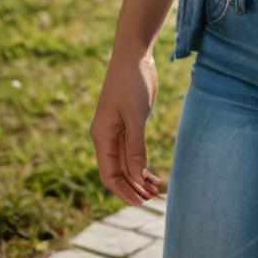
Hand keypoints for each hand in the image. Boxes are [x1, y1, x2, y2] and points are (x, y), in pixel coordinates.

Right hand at [89, 54, 162, 207]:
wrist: (134, 56)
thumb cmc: (132, 83)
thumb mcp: (135, 116)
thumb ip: (135, 147)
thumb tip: (136, 177)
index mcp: (102, 136)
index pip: (109, 173)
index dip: (123, 190)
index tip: (139, 202)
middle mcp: (106, 136)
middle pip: (117, 171)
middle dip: (133, 187)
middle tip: (152, 199)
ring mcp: (116, 130)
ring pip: (125, 163)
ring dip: (138, 178)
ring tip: (155, 191)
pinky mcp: (128, 123)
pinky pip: (131, 150)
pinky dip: (141, 163)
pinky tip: (153, 173)